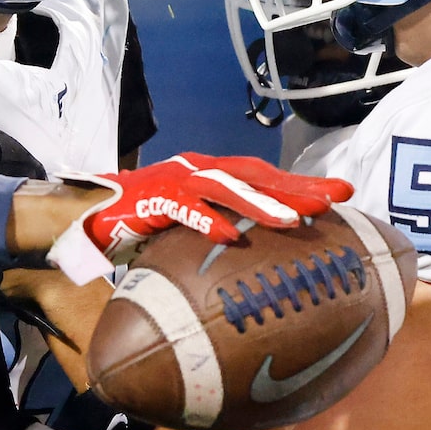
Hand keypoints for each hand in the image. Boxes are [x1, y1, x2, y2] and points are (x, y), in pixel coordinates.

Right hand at [82, 153, 353, 255]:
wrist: (89, 213)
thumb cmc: (145, 222)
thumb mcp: (190, 224)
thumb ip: (221, 229)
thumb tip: (258, 258)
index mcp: (212, 173)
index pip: (265, 175)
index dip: (301, 183)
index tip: (341, 194)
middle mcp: (199, 170)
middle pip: (255, 175)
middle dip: (296, 187)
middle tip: (335, 198)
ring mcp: (175, 181)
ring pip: (226, 188)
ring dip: (261, 204)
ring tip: (292, 221)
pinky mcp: (150, 200)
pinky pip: (183, 210)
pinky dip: (206, 221)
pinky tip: (229, 237)